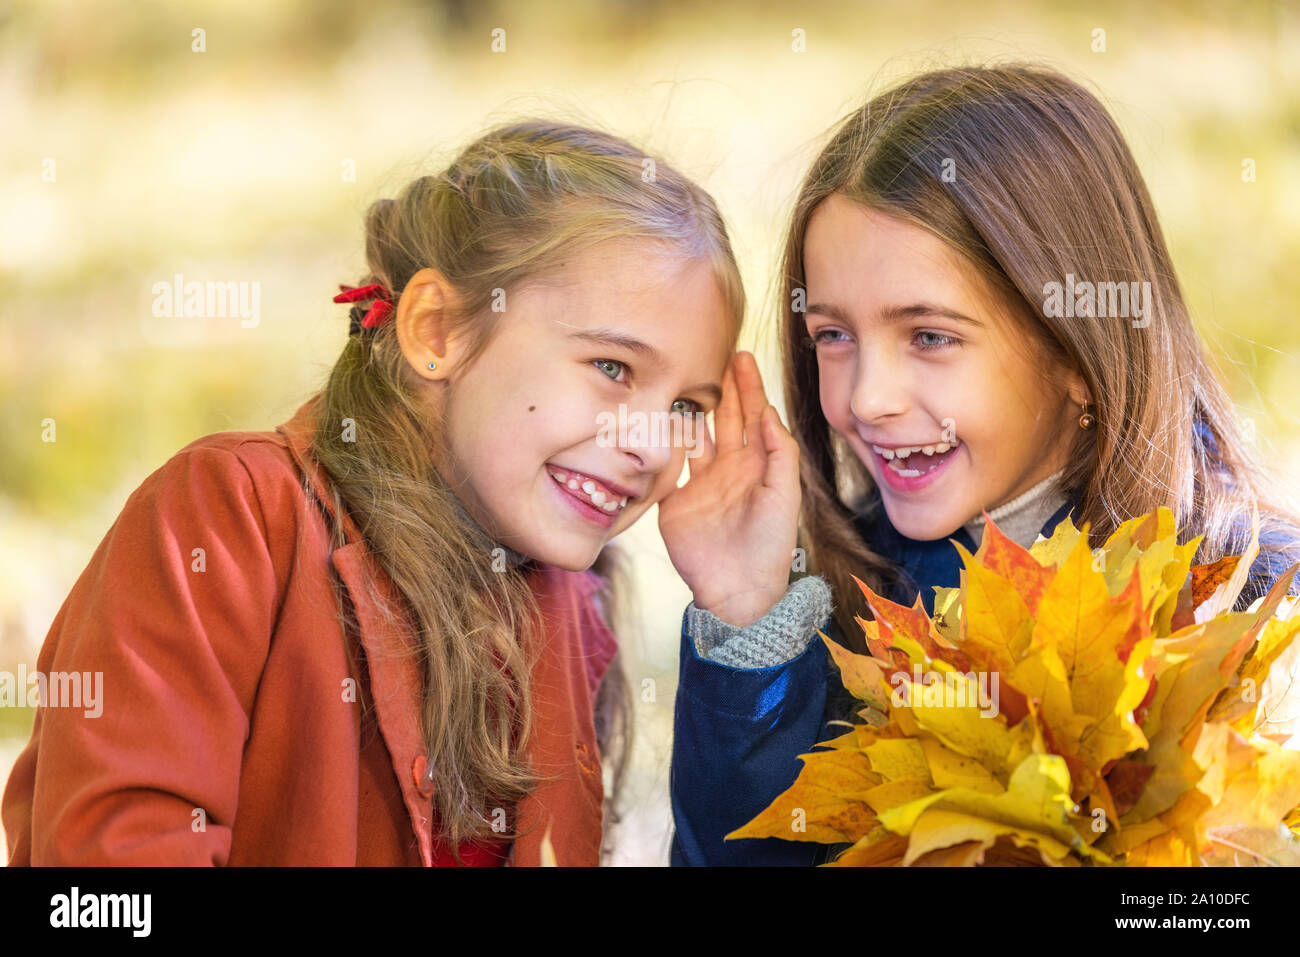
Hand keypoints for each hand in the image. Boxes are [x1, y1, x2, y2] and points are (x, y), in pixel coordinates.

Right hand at [658, 351, 801, 626]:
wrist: (737, 589)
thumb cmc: (769, 546)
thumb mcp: (785, 495)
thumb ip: (780, 452)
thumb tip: (767, 411)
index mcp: (758, 465)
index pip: (752, 414)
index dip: (748, 385)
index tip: (741, 356)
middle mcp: (729, 468)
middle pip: (725, 417)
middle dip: (722, 386)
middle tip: (715, 353)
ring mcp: (701, 482)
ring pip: (696, 435)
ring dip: (692, 408)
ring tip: (685, 378)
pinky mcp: (676, 499)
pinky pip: (670, 463)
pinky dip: (666, 441)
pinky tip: (661, 420)